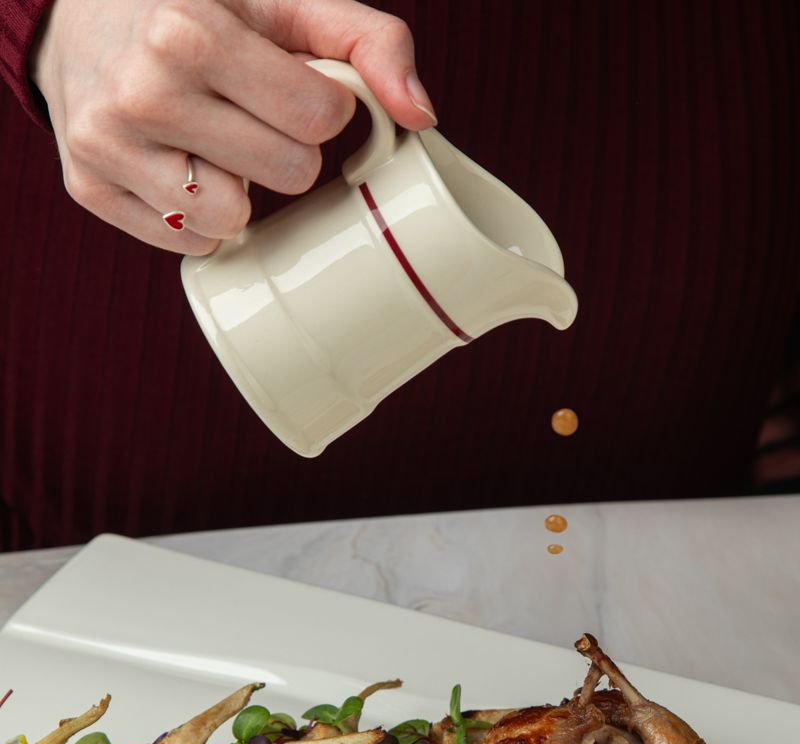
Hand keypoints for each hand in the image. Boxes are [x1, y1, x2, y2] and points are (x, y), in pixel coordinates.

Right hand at [31, 0, 435, 253]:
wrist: (76, 18)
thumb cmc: (199, 9)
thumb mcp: (284, 2)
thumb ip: (369, 41)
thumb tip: (421, 115)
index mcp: (189, 32)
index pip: (319, 120)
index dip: (321, 108)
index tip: (290, 86)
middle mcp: (141, 92)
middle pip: (287, 174)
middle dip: (285, 148)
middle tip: (251, 115)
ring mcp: (107, 147)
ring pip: (233, 220)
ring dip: (241, 191)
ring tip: (214, 143)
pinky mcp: (89, 189)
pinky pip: (189, 243)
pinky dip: (197, 216)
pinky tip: (180, 167)